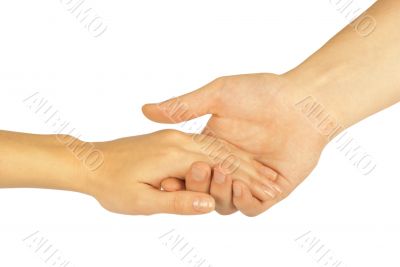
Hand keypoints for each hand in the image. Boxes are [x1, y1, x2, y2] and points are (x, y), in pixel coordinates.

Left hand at [86, 129, 277, 214]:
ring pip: (216, 148)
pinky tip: (235, 161)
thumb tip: (209, 204)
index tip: (269, 191)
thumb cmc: (111, 183)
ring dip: (241, 161)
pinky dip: (224, 155)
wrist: (90, 162)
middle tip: (275, 183)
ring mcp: (176, 138)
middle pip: (223, 155)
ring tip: (263, 173)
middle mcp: (179, 141)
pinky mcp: (171, 140)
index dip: (246, 181)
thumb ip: (177, 201)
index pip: (221, 167)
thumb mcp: (141, 200)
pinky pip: (205, 146)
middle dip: (251, 170)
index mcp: (175, 154)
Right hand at [143, 74, 327, 215]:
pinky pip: (251, 207)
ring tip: (221, 175)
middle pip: (204, 190)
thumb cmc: (261, 93)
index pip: (187, 170)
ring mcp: (249, 179)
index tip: (164, 177)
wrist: (303, 101)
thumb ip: (182, 106)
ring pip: (225, 202)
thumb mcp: (216, 95)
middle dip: (197, 185)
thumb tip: (145, 110)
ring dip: (219, 193)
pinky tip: (240, 186)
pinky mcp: (271, 190)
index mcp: (213, 148)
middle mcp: (229, 166)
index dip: (175, 177)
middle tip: (198, 170)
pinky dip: (243, 202)